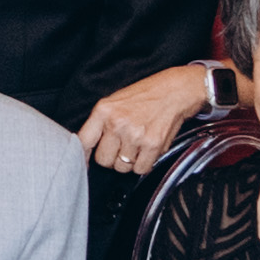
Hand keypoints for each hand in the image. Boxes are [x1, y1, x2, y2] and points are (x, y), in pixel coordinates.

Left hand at [83, 66, 212, 174]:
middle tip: (121, 146)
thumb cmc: (146, 95)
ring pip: (122, 167)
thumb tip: (87, 149)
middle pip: (103, 160)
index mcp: (104, 110)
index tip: (84, 162)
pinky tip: (147, 149)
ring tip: (137, 144)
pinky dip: (144, 164)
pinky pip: (141, 169)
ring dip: (129, 161)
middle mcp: (117, 123)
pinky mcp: (152, 144)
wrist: (176, 90)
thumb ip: (100, 124)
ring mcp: (135, 135)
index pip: (83, 142)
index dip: (83, 156)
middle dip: (112, 158)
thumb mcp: (115, 101)